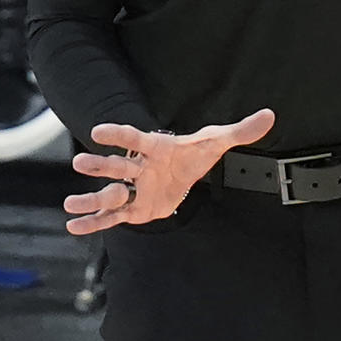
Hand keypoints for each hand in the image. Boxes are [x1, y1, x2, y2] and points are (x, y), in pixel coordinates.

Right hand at [63, 107, 275, 234]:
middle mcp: (140, 168)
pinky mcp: (133, 210)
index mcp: (156, 149)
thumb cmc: (195, 155)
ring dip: (90, 198)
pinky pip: (110, 218)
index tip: (99, 130)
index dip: (119, 135)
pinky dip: (92, 222)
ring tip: (69, 203)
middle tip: (80, 161)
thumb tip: (271, 116)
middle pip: (118, 166)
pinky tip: (73, 225)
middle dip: (100, 164)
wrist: (183, 175)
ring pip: (110, 194)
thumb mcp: (218, 143)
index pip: (136, 139)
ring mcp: (133, 189)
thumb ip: (242, 130)